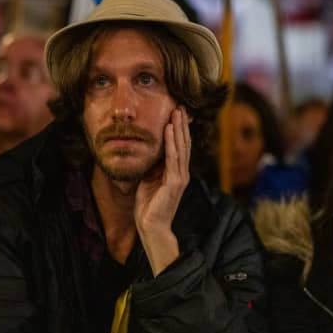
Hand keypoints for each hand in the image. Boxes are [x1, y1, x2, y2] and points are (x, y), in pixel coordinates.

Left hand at [134, 106, 190, 274]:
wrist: (151, 227)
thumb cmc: (148, 205)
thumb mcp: (149, 180)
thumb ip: (153, 166)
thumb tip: (149, 151)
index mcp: (176, 172)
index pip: (180, 146)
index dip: (179, 129)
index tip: (177, 112)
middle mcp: (181, 173)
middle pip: (183, 143)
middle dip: (182, 124)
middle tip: (180, 105)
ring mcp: (180, 178)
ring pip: (181, 148)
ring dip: (178, 128)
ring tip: (177, 112)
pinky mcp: (175, 183)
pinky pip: (173, 159)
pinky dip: (172, 143)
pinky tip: (170, 130)